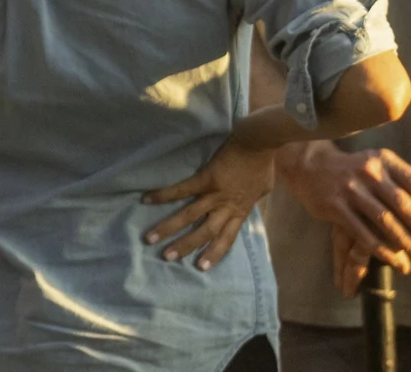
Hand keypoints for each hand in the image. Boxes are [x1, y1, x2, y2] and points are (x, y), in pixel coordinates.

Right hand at [142, 136, 275, 270]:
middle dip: (185, 246)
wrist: (259, 143)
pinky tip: (146, 199)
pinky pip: (182, 189)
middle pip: (204, 232)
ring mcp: (215, 193)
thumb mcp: (264, 188)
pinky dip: (164, 194)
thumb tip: (254, 200)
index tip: (201, 267)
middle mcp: (225, 207)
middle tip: (167, 257)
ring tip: (151, 238)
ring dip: (169, 228)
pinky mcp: (205, 178)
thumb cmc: (263, 165)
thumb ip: (255, 198)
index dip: (215, 253)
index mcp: (240, 211)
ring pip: (189, 215)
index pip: (227, 238)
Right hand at [278, 143, 410, 276]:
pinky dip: (380, 249)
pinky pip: (362, 233)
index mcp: (384, 160)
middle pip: (402, 203)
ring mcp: (351, 190)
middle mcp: (369, 172)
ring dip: (403, 240)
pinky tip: (391, 259)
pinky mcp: (336, 207)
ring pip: (384, 220)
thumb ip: (400, 176)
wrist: (311, 165)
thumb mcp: (377, 161)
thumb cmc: (353, 167)